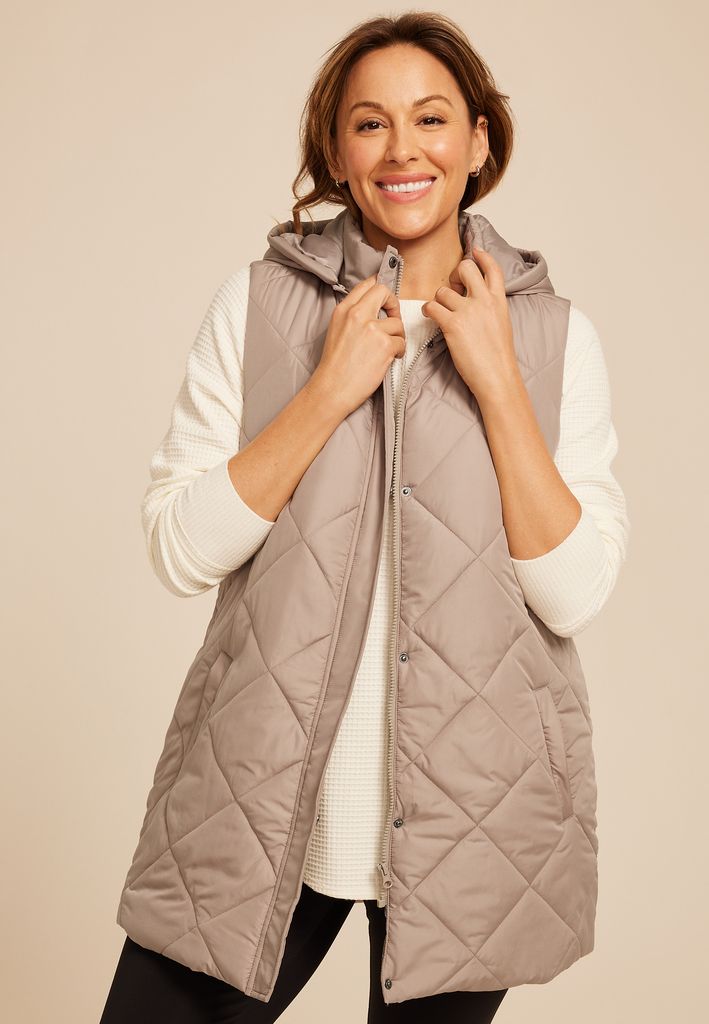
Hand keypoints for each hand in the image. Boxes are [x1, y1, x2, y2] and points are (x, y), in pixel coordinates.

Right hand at [310, 274, 405, 418]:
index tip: (384, 296)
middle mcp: (357, 315)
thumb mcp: (336, 331)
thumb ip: (352, 316)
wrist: (332, 388)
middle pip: (383, 292)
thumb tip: (372, 308)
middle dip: (393, 303)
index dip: (379, 288)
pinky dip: (398, 352)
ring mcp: (372, 329)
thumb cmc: (334, 366)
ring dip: (397, 336)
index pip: (365, 285)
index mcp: (343, 310)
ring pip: (398, 323)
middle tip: (393, 317)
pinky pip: (401, 342)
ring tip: (388, 348)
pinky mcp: (384, 345)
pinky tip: (388, 359)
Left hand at [421, 248, 519, 402]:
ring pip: (443, 290)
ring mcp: (468, 311)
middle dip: (455, 275)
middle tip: (452, 289)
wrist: (497, 376)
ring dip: (438, 300)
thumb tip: (473, 300)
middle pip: (465, 268)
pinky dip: (427, 311)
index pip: (492, 268)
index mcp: (499, 300)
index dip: (482, 257)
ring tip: (441, 313)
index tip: (474, 252)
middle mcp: (484, 300)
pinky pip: (432, 306)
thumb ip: (490, 307)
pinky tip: (430, 318)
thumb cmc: (498, 357)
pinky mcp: (453, 325)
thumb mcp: (502, 324)